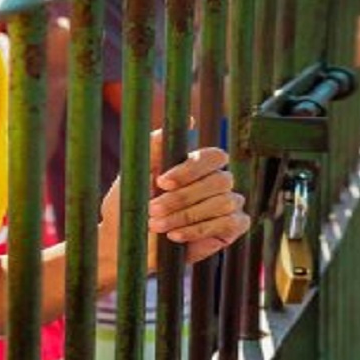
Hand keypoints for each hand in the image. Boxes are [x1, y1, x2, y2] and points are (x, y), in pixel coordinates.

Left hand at [100, 130, 249, 272]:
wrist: (127, 240)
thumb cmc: (132, 202)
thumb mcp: (140, 169)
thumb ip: (159, 143)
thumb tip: (191, 119)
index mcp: (201, 165)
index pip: (213, 156)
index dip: (190, 169)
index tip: (161, 181)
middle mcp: (219, 182)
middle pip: (219, 181)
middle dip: (183, 197)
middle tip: (153, 209)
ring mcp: (229, 205)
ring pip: (223, 203)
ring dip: (187, 215)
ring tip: (157, 225)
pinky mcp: (231, 228)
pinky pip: (228, 224)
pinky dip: (199, 230)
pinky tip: (175, 236)